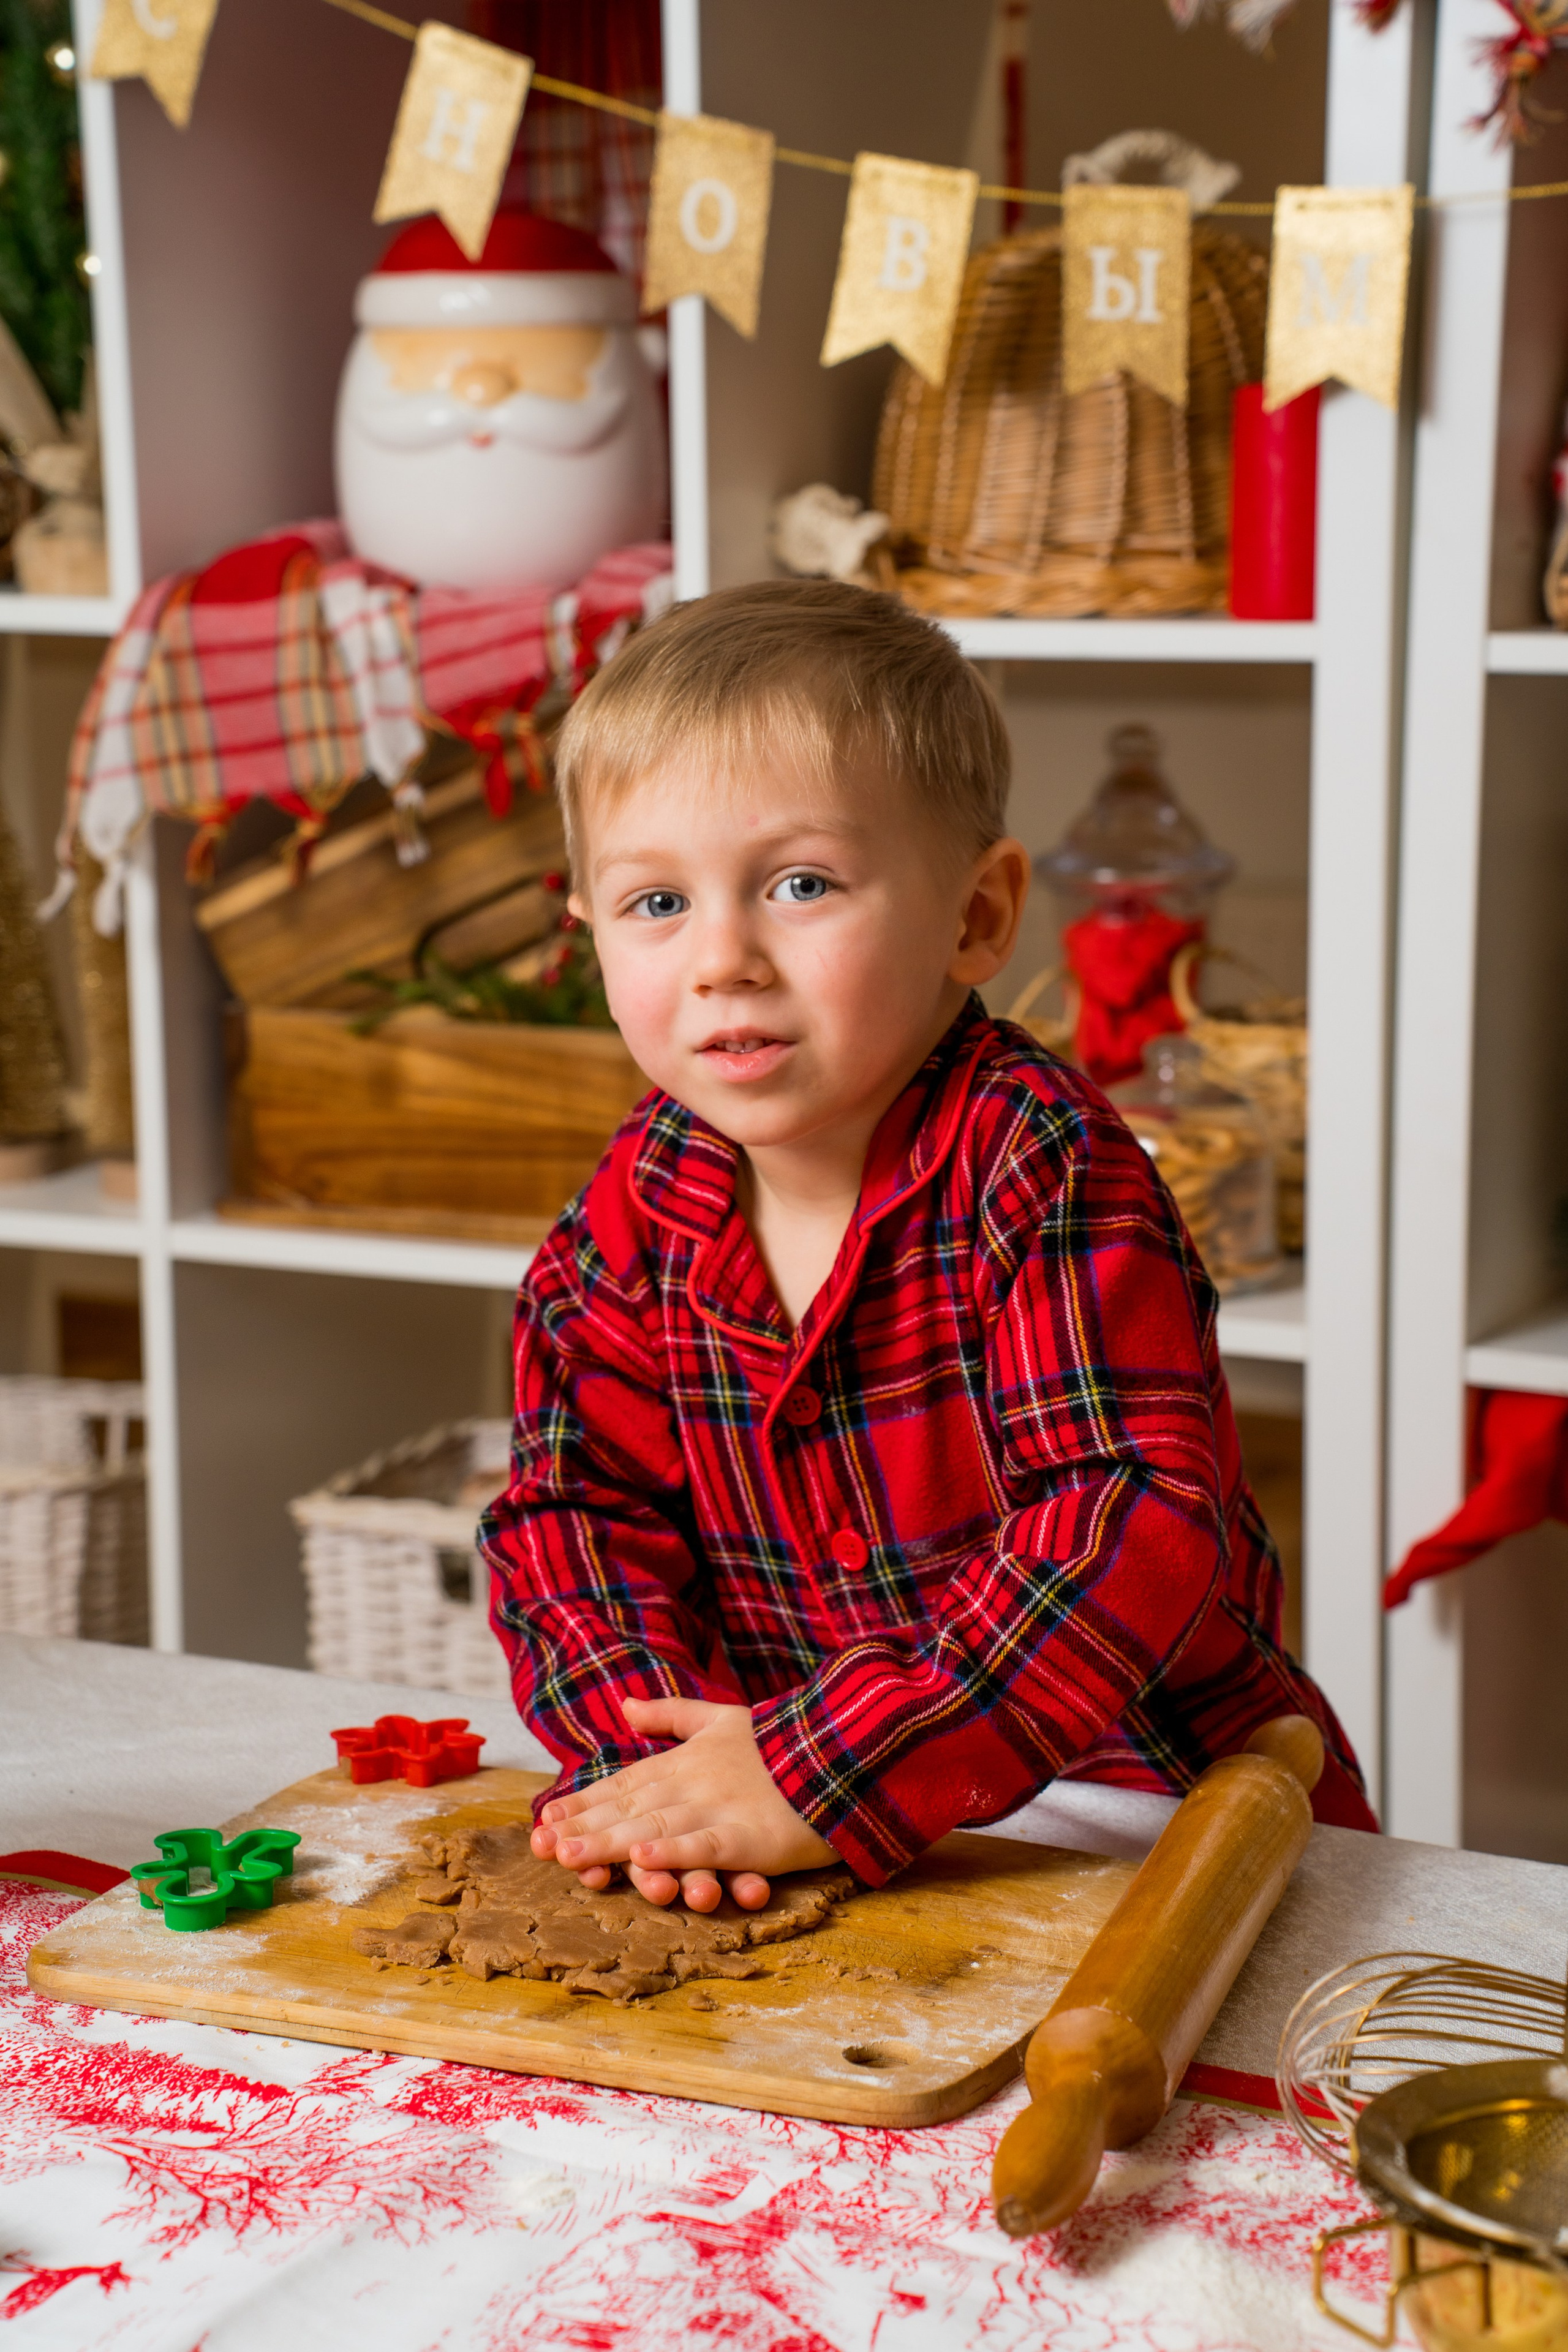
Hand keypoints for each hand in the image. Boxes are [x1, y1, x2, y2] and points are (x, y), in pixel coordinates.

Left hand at [530, 1696, 835, 1913]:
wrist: (839, 1751)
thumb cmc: (779, 1740)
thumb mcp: (720, 1718)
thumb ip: (671, 1715)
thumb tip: (625, 1706)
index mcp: (682, 1761)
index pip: (621, 1784)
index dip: (582, 1804)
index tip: (545, 1822)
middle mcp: (691, 1784)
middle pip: (627, 1810)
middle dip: (583, 1830)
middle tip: (542, 1849)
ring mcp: (717, 1810)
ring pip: (655, 1827)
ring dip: (610, 1844)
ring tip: (571, 1857)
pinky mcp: (747, 1837)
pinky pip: (705, 1845)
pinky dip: (674, 1851)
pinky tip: (643, 1858)